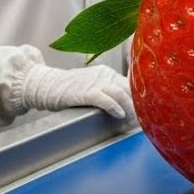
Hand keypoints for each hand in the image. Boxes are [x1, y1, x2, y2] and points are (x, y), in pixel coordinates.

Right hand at [14, 62, 135, 120]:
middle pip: (130, 87)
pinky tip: (120, 115)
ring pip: (120, 93)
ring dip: (130, 108)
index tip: (149, 108)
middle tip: (144, 118)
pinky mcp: (84, 92)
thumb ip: (107, 92)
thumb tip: (126, 108)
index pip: (132, 82)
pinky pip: (104, 99)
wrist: (44, 84)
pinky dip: (114, 107)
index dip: (142, 96)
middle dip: (139, 104)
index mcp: (108, 73)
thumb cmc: (68, 89)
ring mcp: (94, 83)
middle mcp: (105, 75)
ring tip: (134, 120)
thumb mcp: (91, 86)